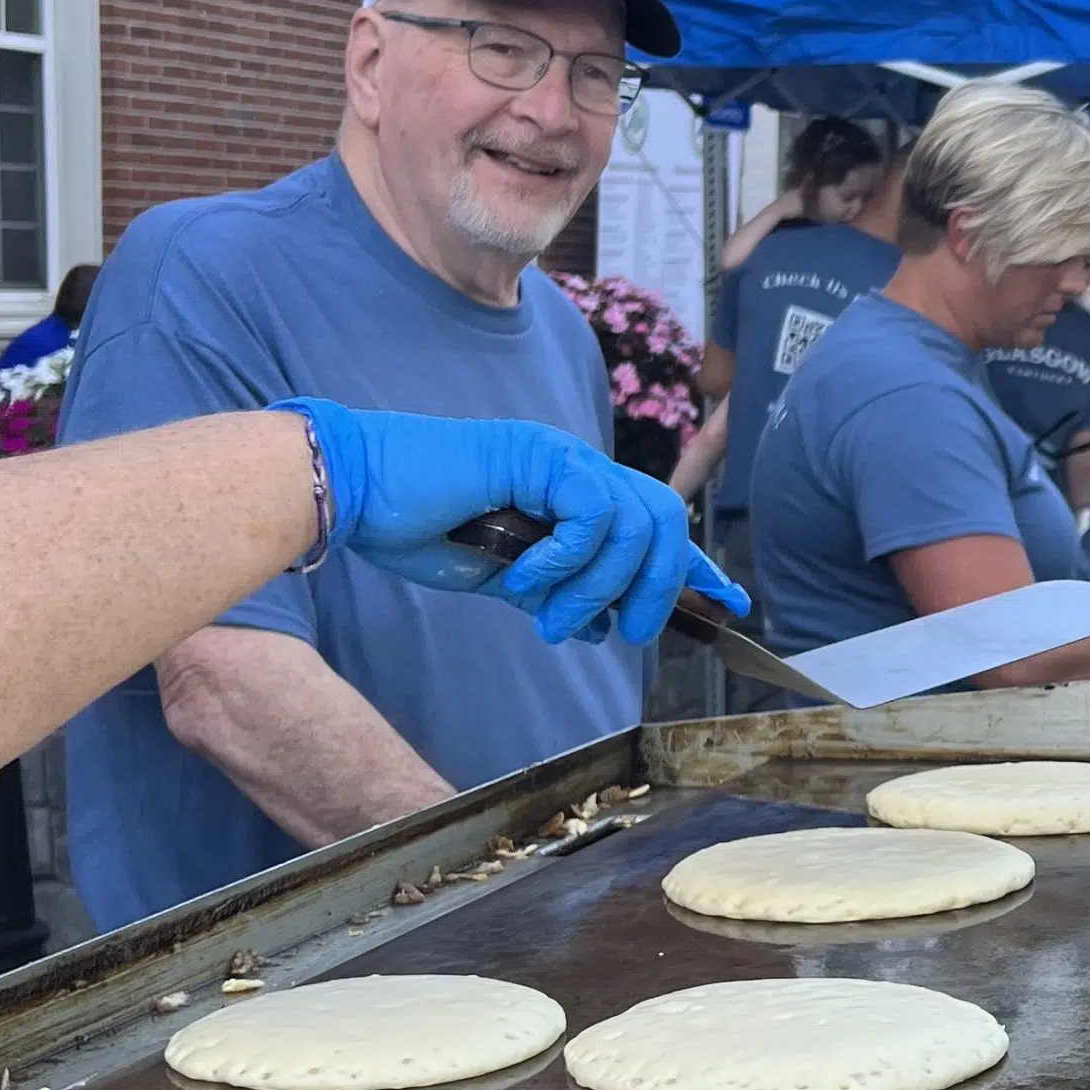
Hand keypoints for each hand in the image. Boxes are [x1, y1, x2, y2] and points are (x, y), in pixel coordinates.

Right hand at [274, 400, 747, 646]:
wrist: (356, 492)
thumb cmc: (417, 526)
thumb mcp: (506, 577)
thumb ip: (559, 594)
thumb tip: (605, 626)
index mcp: (574, 493)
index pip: (656, 526)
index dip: (699, 567)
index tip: (733, 606)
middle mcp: (578, 468)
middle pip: (666, 523)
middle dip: (660, 588)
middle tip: (625, 634)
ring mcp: (561, 456)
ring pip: (636, 523)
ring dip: (601, 587)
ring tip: (553, 617)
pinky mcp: (540, 454)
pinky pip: (593, 512)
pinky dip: (569, 558)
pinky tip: (527, 577)